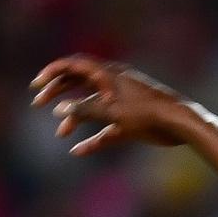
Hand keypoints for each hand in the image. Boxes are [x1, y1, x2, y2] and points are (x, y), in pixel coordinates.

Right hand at [29, 55, 190, 155]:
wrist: (180, 124)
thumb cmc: (147, 112)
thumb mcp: (112, 111)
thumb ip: (85, 109)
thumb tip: (60, 109)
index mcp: (109, 74)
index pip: (74, 65)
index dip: (53, 72)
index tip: (37, 85)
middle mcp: (113, 85)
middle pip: (79, 83)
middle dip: (58, 92)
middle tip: (39, 102)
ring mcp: (121, 103)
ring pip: (91, 107)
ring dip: (75, 118)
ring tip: (60, 133)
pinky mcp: (129, 122)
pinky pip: (106, 129)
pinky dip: (92, 139)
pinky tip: (78, 151)